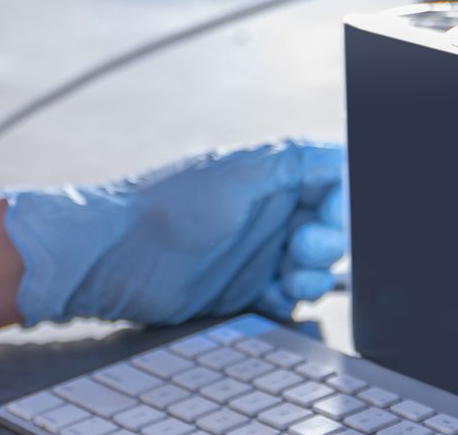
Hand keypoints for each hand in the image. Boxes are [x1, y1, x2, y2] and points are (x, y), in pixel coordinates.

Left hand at [1, 140, 347, 327]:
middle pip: (331, 227)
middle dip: (330, 243)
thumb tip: (343, 156)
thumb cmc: (168, 205)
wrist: (114, 255)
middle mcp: (270, 211)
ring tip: (288, 278)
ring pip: (315, 266)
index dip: (343, 202)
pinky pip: (288, 298)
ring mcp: (258, 251)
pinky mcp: (244, 289)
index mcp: (272, 173)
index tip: (331, 218)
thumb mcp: (237, 174)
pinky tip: (273, 297)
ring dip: (314, 276)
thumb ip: (292, 162)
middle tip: (300, 250)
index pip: (333, 180)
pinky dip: (291, 301)